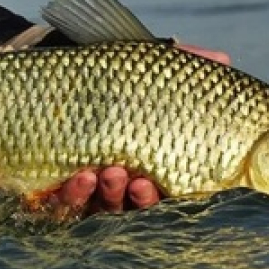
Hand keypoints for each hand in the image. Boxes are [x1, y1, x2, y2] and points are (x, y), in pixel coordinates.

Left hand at [48, 44, 229, 215]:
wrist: (45, 79)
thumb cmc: (104, 79)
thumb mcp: (141, 68)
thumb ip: (182, 66)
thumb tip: (223, 59)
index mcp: (147, 165)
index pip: (162, 190)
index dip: (160, 194)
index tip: (153, 181)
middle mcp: (118, 185)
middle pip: (134, 206)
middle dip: (137, 199)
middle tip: (135, 181)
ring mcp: (85, 192)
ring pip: (101, 210)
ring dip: (108, 196)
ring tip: (107, 173)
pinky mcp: (50, 193)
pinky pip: (63, 206)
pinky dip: (72, 197)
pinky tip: (78, 178)